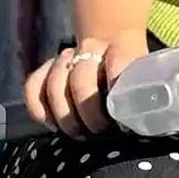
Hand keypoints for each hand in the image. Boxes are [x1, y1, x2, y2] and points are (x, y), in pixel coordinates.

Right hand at [23, 28, 151, 137]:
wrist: (112, 43)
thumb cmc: (130, 75)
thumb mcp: (142, 78)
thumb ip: (141, 94)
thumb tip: (146, 122)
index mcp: (121, 48)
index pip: (117, 65)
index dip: (117, 94)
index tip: (121, 121)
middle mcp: (91, 48)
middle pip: (81, 80)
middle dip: (89, 115)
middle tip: (99, 133)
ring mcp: (66, 56)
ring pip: (55, 85)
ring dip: (66, 117)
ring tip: (80, 135)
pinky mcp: (46, 67)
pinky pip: (33, 86)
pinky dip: (38, 109)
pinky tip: (52, 125)